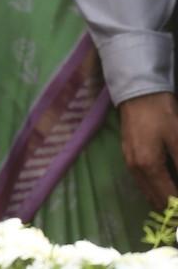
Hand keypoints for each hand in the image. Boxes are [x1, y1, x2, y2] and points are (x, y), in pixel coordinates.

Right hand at [120, 91, 177, 208]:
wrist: (138, 93)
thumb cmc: (162, 114)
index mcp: (149, 166)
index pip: (168, 199)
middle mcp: (136, 169)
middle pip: (156, 200)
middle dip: (173, 207)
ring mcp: (129, 163)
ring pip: (149, 192)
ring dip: (165, 198)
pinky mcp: (128, 156)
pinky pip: (144, 182)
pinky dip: (157, 188)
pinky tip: (168, 181)